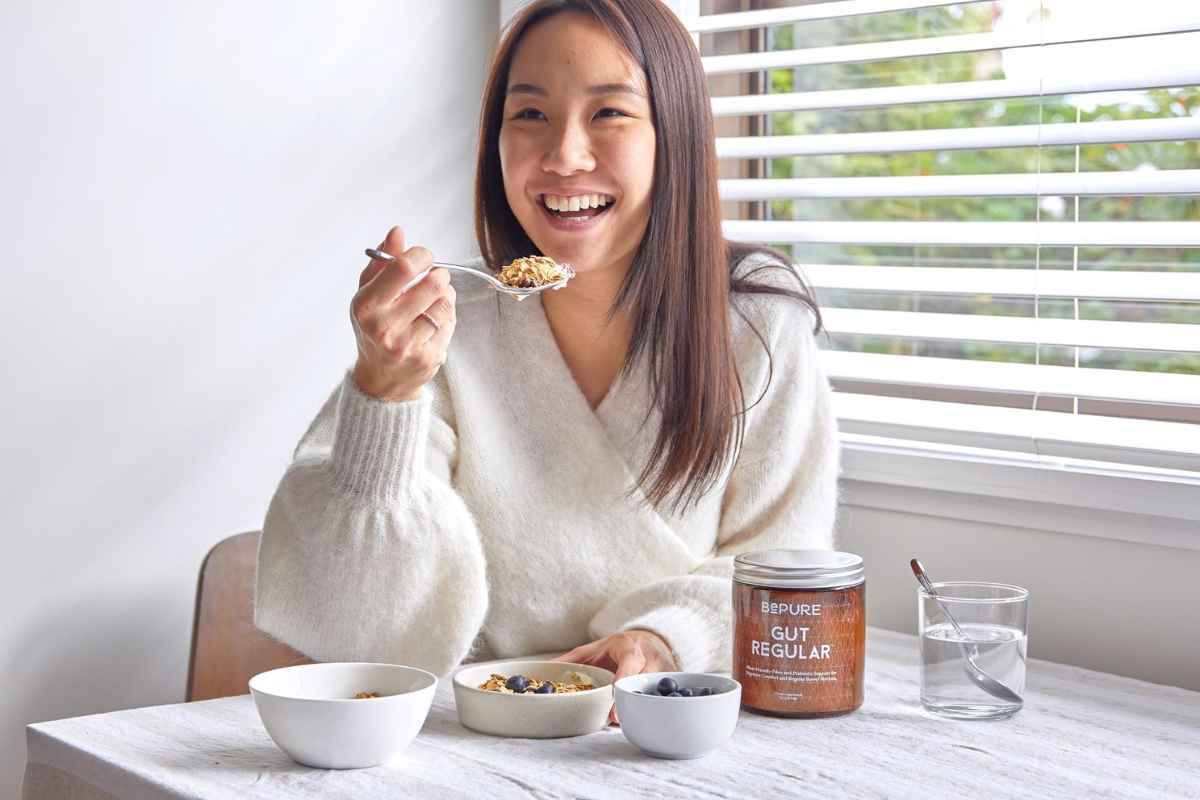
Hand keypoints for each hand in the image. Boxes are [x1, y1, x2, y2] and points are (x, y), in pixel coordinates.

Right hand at [350, 226, 455, 401]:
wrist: (380, 379)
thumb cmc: (373, 329)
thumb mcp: (368, 295)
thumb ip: (381, 263)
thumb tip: (397, 232)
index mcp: (366, 306)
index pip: (402, 268)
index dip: (421, 255)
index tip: (424, 257)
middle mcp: (384, 326)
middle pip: (431, 285)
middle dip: (440, 274)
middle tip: (437, 276)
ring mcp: (407, 345)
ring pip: (445, 304)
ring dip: (447, 294)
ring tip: (438, 296)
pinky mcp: (428, 358)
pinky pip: (450, 323)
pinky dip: (448, 315)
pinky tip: (437, 318)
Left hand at [552, 629, 678, 723]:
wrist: (649, 641)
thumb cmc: (617, 648)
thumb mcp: (593, 649)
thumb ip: (571, 661)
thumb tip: (543, 672)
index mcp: (630, 647)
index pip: (630, 660)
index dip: (624, 676)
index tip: (617, 692)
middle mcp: (651, 658)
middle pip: (644, 680)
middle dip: (632, 699)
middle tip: (615, 719)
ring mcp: (665, 672)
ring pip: (659, 692)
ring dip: (645, 708)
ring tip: (628, 722)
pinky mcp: (674, 685)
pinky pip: (667, 700)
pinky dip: (657, 710)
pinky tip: (646, 720)